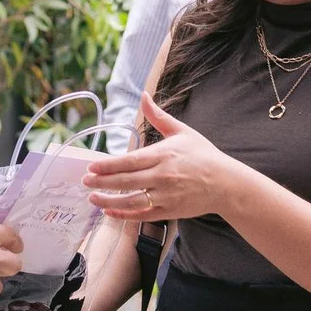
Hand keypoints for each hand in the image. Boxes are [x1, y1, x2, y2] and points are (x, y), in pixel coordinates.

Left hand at [81, 94, 244, 221]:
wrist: (226, 183)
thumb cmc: (203, 155)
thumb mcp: (182, 131)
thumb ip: (158, 116)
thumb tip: (144, 95)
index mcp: (163, 155)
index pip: (130, 161)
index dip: (108, 165)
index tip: (91, 167)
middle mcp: (163, 176)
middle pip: (126, 180)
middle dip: (102, 182)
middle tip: (85, 181)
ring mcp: (166, 195)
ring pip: (132, 200)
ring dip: (109, 200)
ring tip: (92, 198)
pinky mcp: (169, 211)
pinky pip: (143, 214)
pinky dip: (125, 214)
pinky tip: (110, 211)